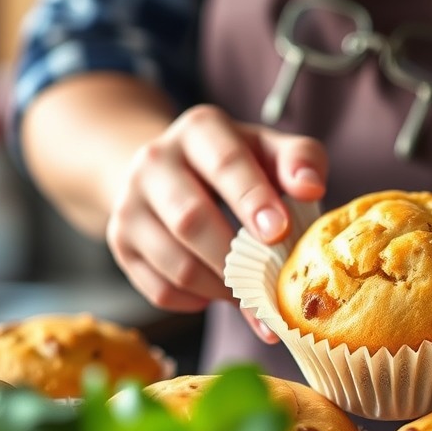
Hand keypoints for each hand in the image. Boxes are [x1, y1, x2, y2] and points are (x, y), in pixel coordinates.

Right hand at [105, 105, 326, 340]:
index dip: (252, 199)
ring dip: (221, 288)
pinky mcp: (120, 242)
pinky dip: (196, 301)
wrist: (172, 169)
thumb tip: (311, 188)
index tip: (279, 231)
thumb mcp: (271, 150)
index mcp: (200, 129)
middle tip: (271, 282)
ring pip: (176, 262)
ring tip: (252, 292)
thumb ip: (300, 161)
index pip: (225, 163)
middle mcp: (155, 161)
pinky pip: (160, 289)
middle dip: (236, 257)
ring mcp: (130, 203)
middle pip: (191, 219)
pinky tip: (217, 291)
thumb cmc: (237, 164)